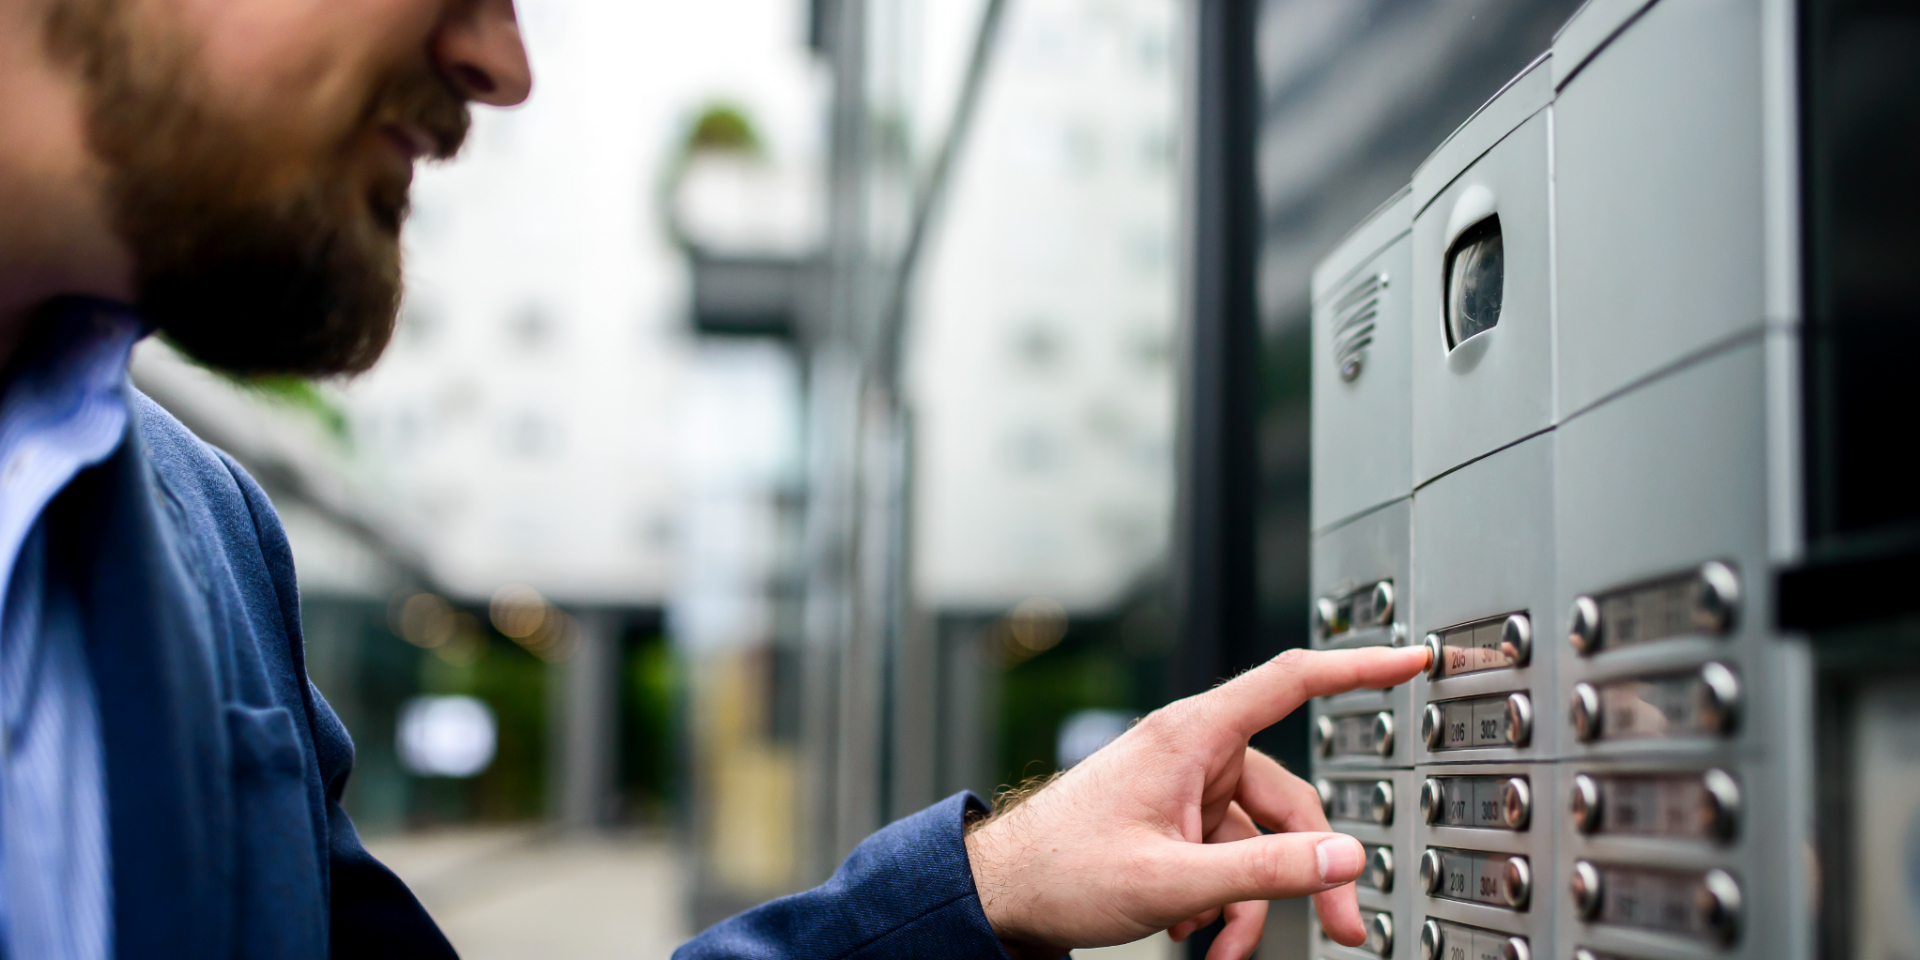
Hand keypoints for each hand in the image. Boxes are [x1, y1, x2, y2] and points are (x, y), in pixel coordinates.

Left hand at [964, 645, 1429, 959]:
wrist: (999, 896)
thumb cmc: (1059, 870)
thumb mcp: (1171, 879)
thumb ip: (1263, 870)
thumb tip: (1342, 858)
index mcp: (1191, 736)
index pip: (1291, 681)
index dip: (1357, 665)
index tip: (1410, 657)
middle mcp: (1192, 753)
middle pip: (1289, 798)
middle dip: (1310, 869)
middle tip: (1339, 928)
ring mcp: (1182, 788)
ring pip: (1258, 838)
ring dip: (1254, 898)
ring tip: (1226, 946)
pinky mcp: (1172, 821)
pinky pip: (1226, 855)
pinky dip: (1224, 898)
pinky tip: (1196, 934)